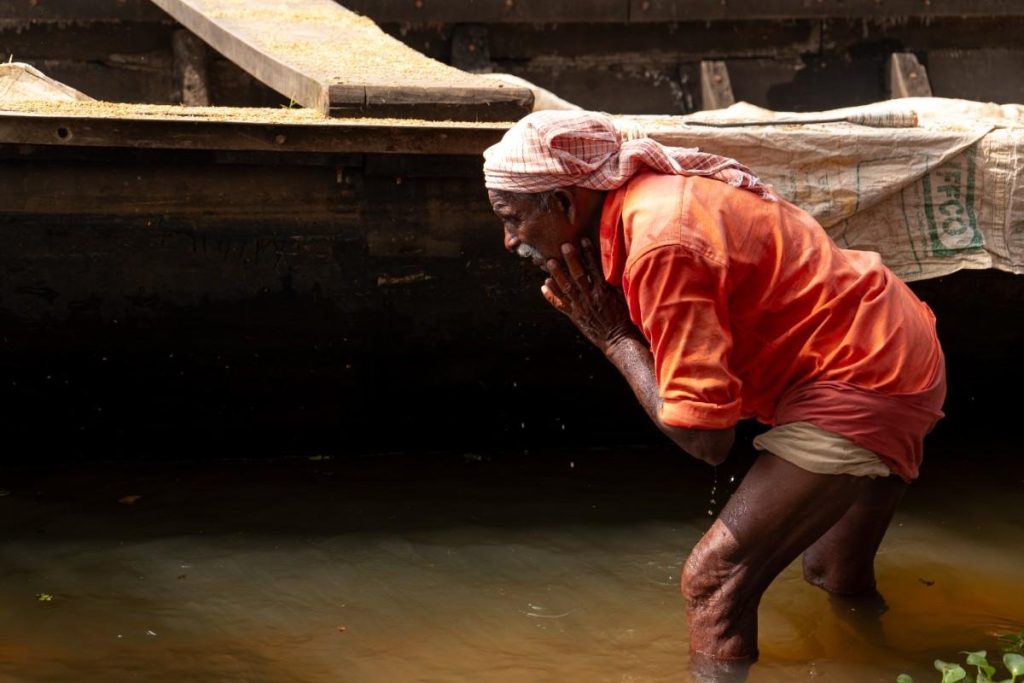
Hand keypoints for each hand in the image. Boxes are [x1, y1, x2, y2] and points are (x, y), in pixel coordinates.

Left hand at [542, 238, 637, 353]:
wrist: (618, 340)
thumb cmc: (625, 319)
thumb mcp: (625, 298)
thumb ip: (617, 283)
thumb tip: (616, 266)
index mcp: (604, 291)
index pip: (594, 268)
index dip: (588, 253)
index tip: (583, 240)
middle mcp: (590, 297)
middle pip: (578, 275)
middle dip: (570, 260)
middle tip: (563, 246)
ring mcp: (581, 307)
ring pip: (566, 288)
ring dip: (557, 275)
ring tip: (550, 263)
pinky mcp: (575, 316)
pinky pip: (561, 305)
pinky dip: (551, 295)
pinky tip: (544, 286)